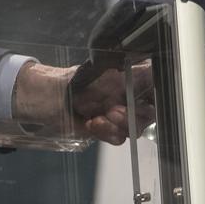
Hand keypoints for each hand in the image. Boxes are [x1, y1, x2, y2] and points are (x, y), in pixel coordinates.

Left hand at [13, 61, 154, 144]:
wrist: (44, 99)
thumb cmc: (68, 80)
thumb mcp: (95, 73)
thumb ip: (121, 70)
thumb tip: (148, 66)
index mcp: (128, 74)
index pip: (156, 81)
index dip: (159, 90)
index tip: (150, 99)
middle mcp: (128, 94)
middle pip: (151, 110)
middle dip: (134, 115)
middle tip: (114, 112)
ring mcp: (119, 112)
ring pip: (136, 127)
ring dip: (117, 125)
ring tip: (98, 118)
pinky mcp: (109, 129)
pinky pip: (119, 137)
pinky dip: (106, 133)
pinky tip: (92, 123)